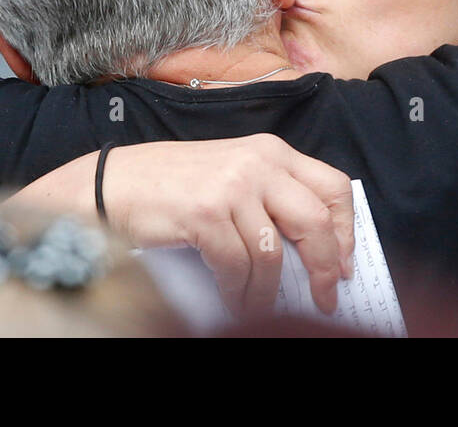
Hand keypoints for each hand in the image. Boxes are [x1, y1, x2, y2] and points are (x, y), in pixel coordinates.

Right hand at [101, 136, 354, 316]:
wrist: (111, 184)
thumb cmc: (174, 184)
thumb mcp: (234, 174)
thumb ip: (273, 195)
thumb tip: (316, 242)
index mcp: (272, 151)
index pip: (333, 186)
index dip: (345, 229)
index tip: (345, 262)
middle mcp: (258, 162)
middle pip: (315, 220)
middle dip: (325, 266)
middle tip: (325, 296)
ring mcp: (232, 186)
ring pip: (273, 253)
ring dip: (268, 291)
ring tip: (258, 305)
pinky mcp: (206, 213)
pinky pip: (237, 266)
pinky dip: (238, 291)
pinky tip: (231, 297)